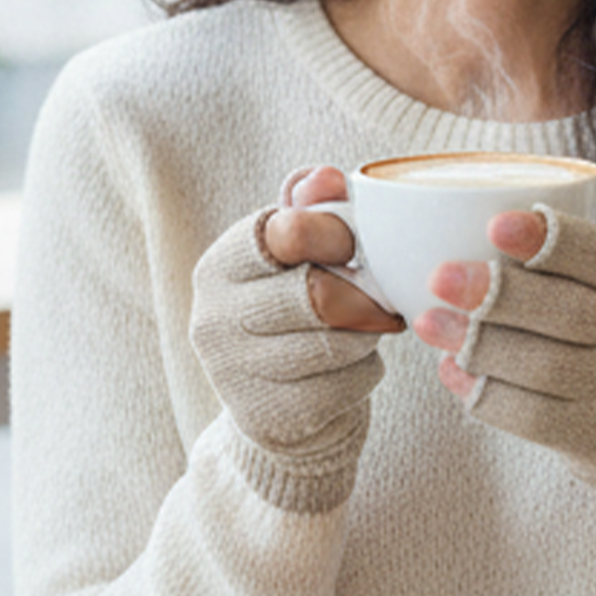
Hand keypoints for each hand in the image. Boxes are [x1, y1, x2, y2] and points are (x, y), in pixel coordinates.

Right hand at [190, 167, 398, 494]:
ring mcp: (235, 375)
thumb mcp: (294, 252)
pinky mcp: (268, 417)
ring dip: (368, 334)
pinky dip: (365, 373)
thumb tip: (327, 178)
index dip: (334, 235)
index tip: (354, 247)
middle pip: (318, 296)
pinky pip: (346, 386)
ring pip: (337, 343)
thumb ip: (309, 206)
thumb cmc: (293, 308)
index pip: (284, 235)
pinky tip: (352, 367)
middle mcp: (214, 319)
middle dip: (364, 295)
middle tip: (381, 296)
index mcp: (221, 265)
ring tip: (366, 328)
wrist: (276, 403)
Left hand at [414, 206, 595, 487]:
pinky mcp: (595, 440)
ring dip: (477, 343)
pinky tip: (450, 368)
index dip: (547, 240)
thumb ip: (558, 264)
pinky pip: (530, 417)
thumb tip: (459, 237)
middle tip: (439, 277)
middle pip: (566, 313)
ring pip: (543, 367)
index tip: (493, 225)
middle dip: (496, 294)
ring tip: (429, 323)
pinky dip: (483, 391)